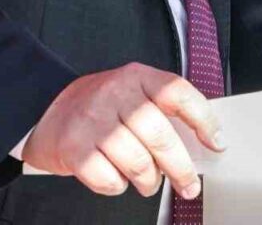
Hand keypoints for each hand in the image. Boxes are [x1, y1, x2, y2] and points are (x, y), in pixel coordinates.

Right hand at [21, 63, 224, 199]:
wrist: (43, 111)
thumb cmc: (99, 108)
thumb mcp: (131, 93)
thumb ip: (162, 109)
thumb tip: (203, 142)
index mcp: (135, 76)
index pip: (178, 93)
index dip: (203, 120)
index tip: (217, 143)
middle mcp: (114, 94)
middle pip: (160, 136)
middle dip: (181, 168)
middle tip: (189, 185)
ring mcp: (92, 121)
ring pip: (138, 163)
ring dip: (149, 181)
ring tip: (149, 182)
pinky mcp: (73, 149)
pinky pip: (110, 179)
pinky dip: (119, 186)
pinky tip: (117, 177)